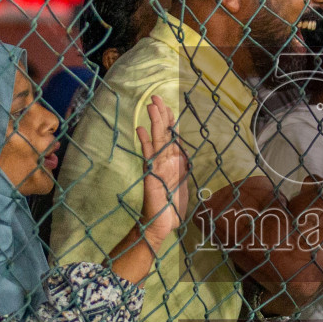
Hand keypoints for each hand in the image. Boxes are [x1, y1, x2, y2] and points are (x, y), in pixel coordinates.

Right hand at [136, 95, 187, 251]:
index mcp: (174, 162)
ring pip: (157, 139)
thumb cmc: (171, 207)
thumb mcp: (181, 185)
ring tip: (151, 105)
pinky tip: (140, 128)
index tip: (168, 106)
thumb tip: (182, 159)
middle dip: (161, 115)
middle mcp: (165, 161)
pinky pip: (149, 155)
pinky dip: (145, 141)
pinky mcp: (151, 174)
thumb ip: (180, 171)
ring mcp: (157, 166)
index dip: (170, 121)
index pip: (172, 137)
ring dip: (155, 122)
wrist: (161, 224)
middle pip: (163, 133)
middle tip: (156, 97)